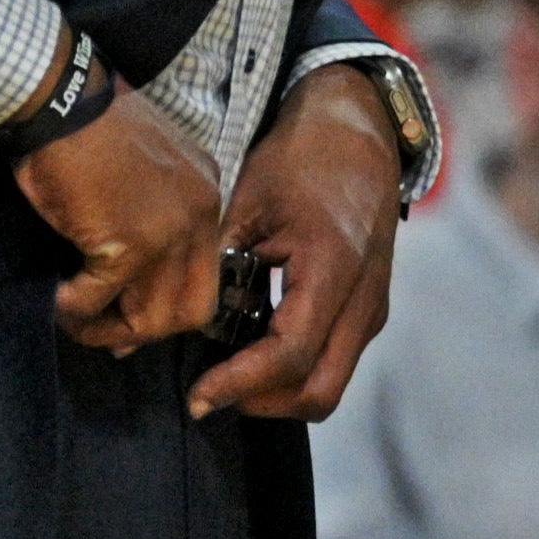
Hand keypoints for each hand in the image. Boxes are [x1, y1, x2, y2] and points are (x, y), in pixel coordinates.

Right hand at [21, 76, 224, 350]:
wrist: (63, 97)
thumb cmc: (89, 129)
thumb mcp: (141, 174)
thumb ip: (147, 226)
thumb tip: (123, 289)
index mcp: (208, 200)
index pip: (206, 276)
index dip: (167, 307)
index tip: (130, 318)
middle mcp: (201, 219)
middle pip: (193, 309)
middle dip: (145, 330)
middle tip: (101, 328)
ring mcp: (170, 233)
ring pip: (154, 315)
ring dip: (108, 329)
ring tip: (74, 318)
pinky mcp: (129, 242)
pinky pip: (101, 298)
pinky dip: (75, 309)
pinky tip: (56, 299)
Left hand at [192, 68, 408, 420]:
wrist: (361, 135)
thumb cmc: (300, 160)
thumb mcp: (247, 204)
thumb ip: (218, 265)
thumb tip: (165, 318)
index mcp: (333, 269)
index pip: (290, 354)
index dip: (240, 383)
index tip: (196, 395)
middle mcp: (363, 300)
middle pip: (320, 391)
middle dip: (261, 403)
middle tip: (209, 394)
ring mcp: (372, 308)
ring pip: (329, 384)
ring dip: (277, 390)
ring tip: (226, 370)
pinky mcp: (369, 309)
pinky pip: (333, 361)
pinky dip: (292, 369)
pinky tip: (253, 343)